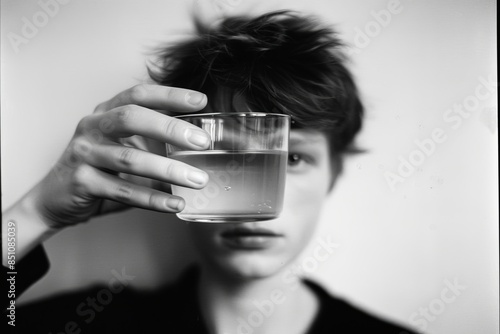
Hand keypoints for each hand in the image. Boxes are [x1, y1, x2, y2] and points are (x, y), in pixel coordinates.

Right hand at [31, 84, 210, 228]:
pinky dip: (152, 199)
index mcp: (106, 113)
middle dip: (170, 129)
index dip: (169, 95)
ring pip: (130, 159)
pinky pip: (123, 190)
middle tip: (203, 142)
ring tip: (198, 180)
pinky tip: (175, 204)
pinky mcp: (82, 181)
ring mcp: (84, 153)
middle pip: (132, 118)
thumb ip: (152, 141)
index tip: (200, 101)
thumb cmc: (99, 169)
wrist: (56, 198)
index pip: (138, 94)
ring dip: (168, 170)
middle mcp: (92, 126)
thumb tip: (198, 147)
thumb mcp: (124, 147)